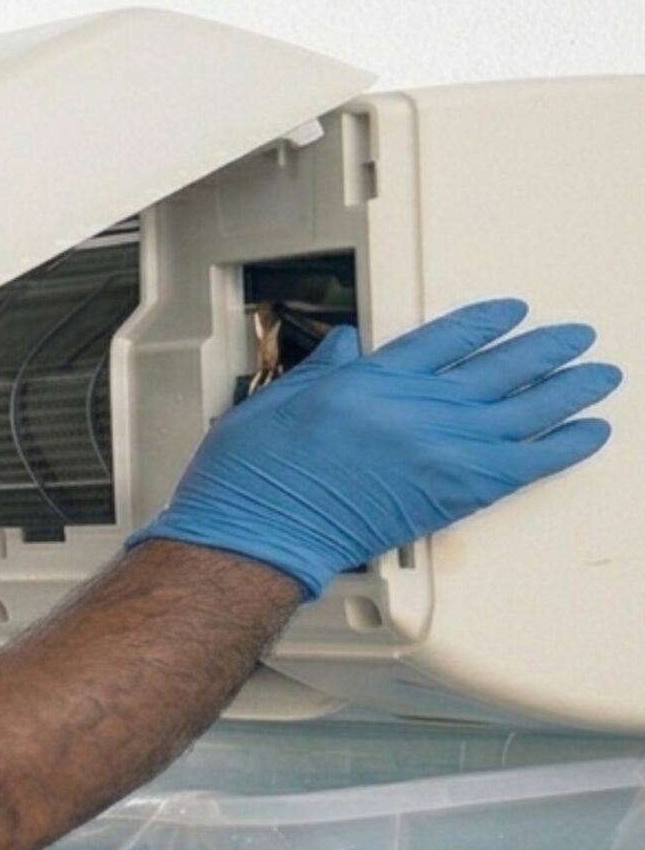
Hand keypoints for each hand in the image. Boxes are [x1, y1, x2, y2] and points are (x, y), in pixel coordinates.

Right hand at [129, 298, 620, 597]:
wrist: (257, 535)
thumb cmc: (252, 479)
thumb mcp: (272, 401)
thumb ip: (319, 371)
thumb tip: (343, 347)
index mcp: (371, 379)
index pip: (446, 338)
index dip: (485, 322)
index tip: (509, 313)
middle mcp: (416, 407)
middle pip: (500, 366)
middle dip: (544, 349)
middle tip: (573, 339)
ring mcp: (441, 449)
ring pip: (527, 408)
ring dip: (571, 388)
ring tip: (598, 376)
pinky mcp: (455, 492)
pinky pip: (530, 462)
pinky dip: (566, 445)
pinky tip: (589, 432)